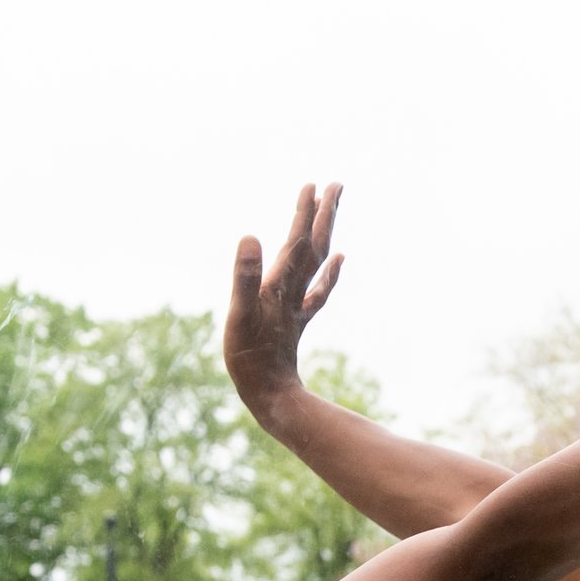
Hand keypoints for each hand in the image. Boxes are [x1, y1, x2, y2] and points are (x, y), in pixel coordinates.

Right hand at [223, 183, 345, 405]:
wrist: (271, 396)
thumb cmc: (250, 357)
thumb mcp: (239, 314)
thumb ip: (245, 276)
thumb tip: (251, 236)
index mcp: (279, 285)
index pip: (297, 242)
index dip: (305, 214)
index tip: (314, 186)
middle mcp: (292, 291)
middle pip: (314, 247)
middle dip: (324, 215)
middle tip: (337, 185)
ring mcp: (296, 305)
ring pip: (317, 263)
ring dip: (325, 235)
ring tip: (333, 209)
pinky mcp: (296, 320)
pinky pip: (318, 290)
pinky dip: (330, 272)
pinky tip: (340, 259)